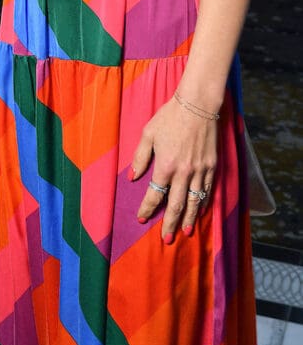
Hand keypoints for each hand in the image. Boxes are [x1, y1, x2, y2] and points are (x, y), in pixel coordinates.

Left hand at [131, 95, 216, 242]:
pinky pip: (207, 191)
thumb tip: (132, 177)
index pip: (155, 194)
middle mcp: (184, 172)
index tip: (142, 219)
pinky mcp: (212, 167)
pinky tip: (200, 212)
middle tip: (166, 239)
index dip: (148, 209)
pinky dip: (203, 204)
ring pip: (194, 202)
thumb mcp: (148, 134)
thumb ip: (140, 157)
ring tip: (185, 233)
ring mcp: (200, 171)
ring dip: (189, 220)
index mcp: (165, 165)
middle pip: (177, 205)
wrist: (197, 105)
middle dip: (170, 223)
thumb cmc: (170, 117)